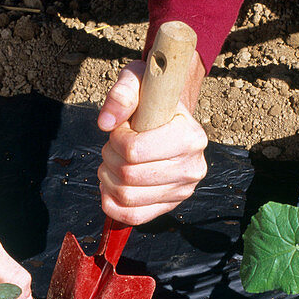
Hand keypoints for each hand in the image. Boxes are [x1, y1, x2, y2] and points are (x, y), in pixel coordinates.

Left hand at [96, 55, 207, 225]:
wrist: (170, 116)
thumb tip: (106, 123)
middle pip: (129, 176)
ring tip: (113, 162)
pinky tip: (111, 185)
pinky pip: (134, 217)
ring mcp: (184, 189)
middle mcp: (193, 167)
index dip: (116, 139)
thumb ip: (121, 95)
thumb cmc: (153, 98)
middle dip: (110, 159)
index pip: (135, 150)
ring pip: (127, 197)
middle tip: (113, 145)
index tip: (121, 128)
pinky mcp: (171, 204)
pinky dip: (113, 204)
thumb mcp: (137, 81)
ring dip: (108, 179)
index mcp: (190, 136)